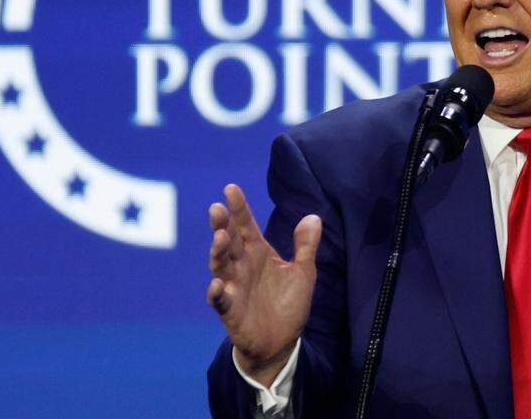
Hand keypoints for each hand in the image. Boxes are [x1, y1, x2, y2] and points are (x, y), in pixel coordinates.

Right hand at [207, 184, 321, 386]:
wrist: (281, 342)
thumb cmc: (288, 304)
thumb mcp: (303, 273)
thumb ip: (305, 247)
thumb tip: (313, 217)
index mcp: (258, 253)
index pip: (246, 226)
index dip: (238, 208)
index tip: (230, 188)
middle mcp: (242, 266)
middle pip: (228, 241)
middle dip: (221, 225)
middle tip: (217, 209)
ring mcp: (233, 287)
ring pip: (220, 266)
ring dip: (217, 252)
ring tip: (220, 238)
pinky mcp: (230, 310)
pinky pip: (220, 300)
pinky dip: (217, 292)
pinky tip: (218, 285)